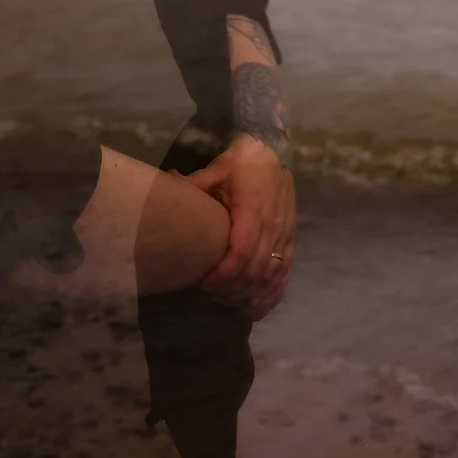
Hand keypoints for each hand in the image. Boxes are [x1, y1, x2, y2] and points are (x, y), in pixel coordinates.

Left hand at [188, 135, 296, 318]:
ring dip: (251, 294)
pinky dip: (272, 292)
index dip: (225, 273)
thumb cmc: (241, 163)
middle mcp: (273, 226)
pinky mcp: (291, 239)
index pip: (242, 251)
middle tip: (211, 295)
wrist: (273, 152)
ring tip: (229, 302)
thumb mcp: (216, 169)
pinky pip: (285, 272)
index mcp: (253, 210)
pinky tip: (257, 305)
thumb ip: (195, 184)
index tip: (205, 284)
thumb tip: (167, 186)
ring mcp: (285, 234)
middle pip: (256, 269)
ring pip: (272, 275)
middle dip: (233, 289)